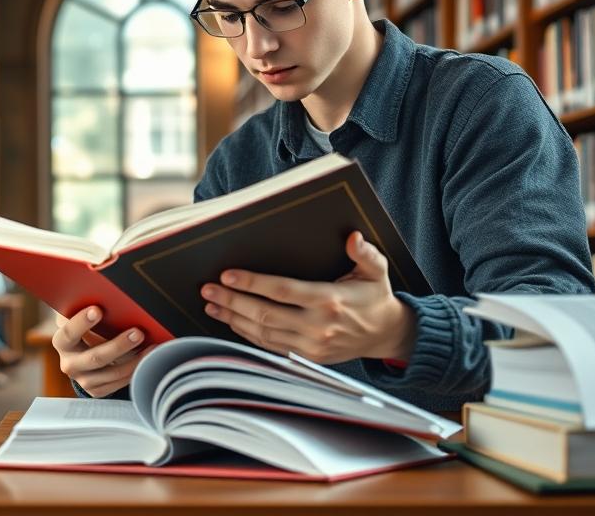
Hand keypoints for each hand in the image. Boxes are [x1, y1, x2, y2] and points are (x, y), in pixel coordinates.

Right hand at [52, 306, 153, 397]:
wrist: (81, 357)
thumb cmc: (85, 330)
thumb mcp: (80, 320)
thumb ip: (86, 310)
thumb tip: (106, 294)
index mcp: (62, 343)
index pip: (68, 333)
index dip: (81, 322)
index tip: (98, 310)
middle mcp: (69, 364)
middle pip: (95, 358)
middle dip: (118, 346)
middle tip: (137, 332)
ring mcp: (83, 380)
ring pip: (112, 373)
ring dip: (134, 360)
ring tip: (151, 346)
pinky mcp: (97, 391)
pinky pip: (119, 382)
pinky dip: (135, 370)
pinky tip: (147, 357)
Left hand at [200, 231, 415, 362]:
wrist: (387, 335)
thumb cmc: (375, 297)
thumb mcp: (377, 271)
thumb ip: (363, 253)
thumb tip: (352, 237)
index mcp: (330, 300)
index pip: (282, 291)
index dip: (252, 283)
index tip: (227, 275)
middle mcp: (318, 326)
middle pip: (265, 314)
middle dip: (232, 302)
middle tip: (207, 290)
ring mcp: (311, 346)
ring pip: (263, 333)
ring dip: (234, 319)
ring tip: (211, 305)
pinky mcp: (307, 358)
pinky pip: (270, 346)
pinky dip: (247, 334)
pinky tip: (232, 322)